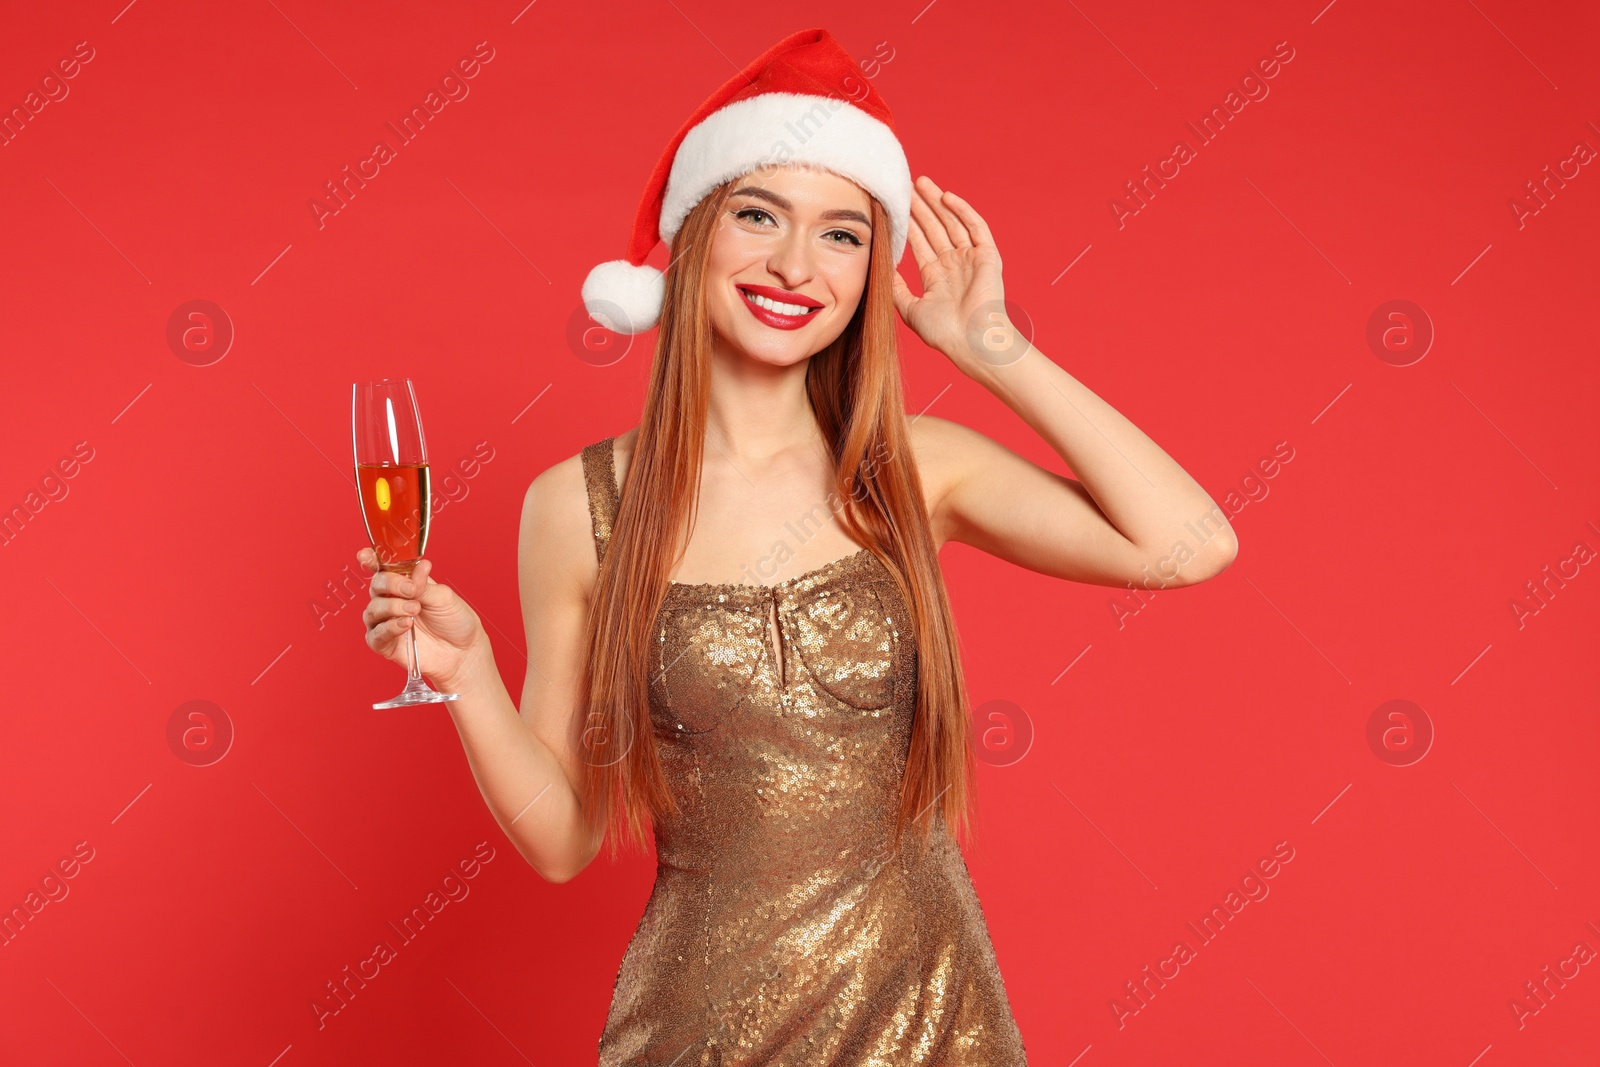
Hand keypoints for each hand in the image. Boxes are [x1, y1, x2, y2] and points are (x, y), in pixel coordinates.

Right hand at [358, 548, 485, 690]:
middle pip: (376, 586)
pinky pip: (375, 634)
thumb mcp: (443, 597)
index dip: (370, 560)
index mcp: (404, 583)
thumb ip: (424, 584)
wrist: (464, 651)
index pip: (382, 568)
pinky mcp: (385, 644)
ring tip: (414, 609)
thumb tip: (419, 565)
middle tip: (411, 590)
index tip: (365, 556)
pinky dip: (389, 627)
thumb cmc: (454, 621)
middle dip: (391, 584)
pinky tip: (405, 624)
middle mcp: (391, 600)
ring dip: (392, 607)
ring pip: (372, 610)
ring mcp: (386, 622)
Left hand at [891, 175, 1021, 373]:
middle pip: (935, 229)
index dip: (908, 225)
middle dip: (920, 208)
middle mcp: (955, 266)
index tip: (894, 207)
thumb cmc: (944, 333)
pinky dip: (962, 211)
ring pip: (952, 223)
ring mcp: (972, 259)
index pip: (920, 244)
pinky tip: (946, 197)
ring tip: (921, 183)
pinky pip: (975, 227)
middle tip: (905, 187)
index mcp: (937, 277)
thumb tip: (882, 269)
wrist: (972, 341)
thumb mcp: (911, 309)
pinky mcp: (988, 256)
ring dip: (937, 203)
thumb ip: (896, 289)